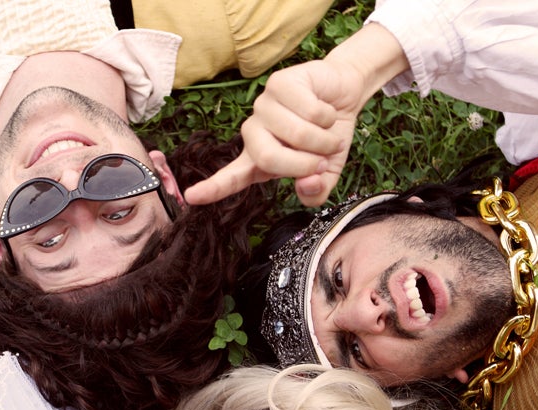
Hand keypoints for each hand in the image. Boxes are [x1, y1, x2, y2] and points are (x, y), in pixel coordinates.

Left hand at [184, 24, 409, 207]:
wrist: (344, 95)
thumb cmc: (329, 134)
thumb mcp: (327, 171)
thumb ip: (316, 190)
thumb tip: (307, 185)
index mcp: (259, 159)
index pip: (232, 177)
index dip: (213, 188)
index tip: (192, 197)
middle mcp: (254, 133)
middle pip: (267, 159)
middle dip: (303, 163)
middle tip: (321, 160)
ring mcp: (263, 106)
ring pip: (295, 134)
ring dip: (324, 140)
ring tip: (328, 132)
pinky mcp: (278, 84)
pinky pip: (309, 111)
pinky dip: (328, 117)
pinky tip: (326, 110)